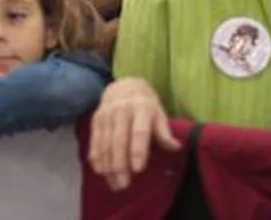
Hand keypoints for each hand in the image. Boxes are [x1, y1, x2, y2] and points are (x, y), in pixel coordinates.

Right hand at [88, 77, 180, 191]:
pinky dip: (96, 157)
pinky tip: (100, 171)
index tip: (138, 169)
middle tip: (124, 185)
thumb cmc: (146, 105)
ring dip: (108, 165)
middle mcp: (122, 110)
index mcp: (142, 107)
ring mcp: (107, 114)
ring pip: (105, 143)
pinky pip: (94, 141)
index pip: (139, 131)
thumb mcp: (159, 114)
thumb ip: (164, 132)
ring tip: (114, 184)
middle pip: (119, 140)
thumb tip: (176, 148)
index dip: (138, 150)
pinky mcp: (96, 119)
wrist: (123, 86)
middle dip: (120, 164)